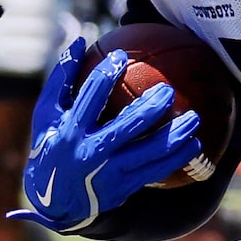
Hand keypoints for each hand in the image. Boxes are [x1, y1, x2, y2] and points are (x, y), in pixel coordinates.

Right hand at [15, 34, 202, 231]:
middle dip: (151, 108)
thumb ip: (62, 79)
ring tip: (194, 118)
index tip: (121, 56)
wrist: (53, 200)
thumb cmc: (50, 146)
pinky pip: (156, 171)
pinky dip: (177, 158)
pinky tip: (194, 144)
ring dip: (175, 135)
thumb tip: (78, 40)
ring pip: (149, 152)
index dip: (106, 74)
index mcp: (69, 131)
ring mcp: (109, 173)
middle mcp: (90, 152)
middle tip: (168, 91)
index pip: (90, 97)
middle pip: (127, 126)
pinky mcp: (123, 187)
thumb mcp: (46, 115)